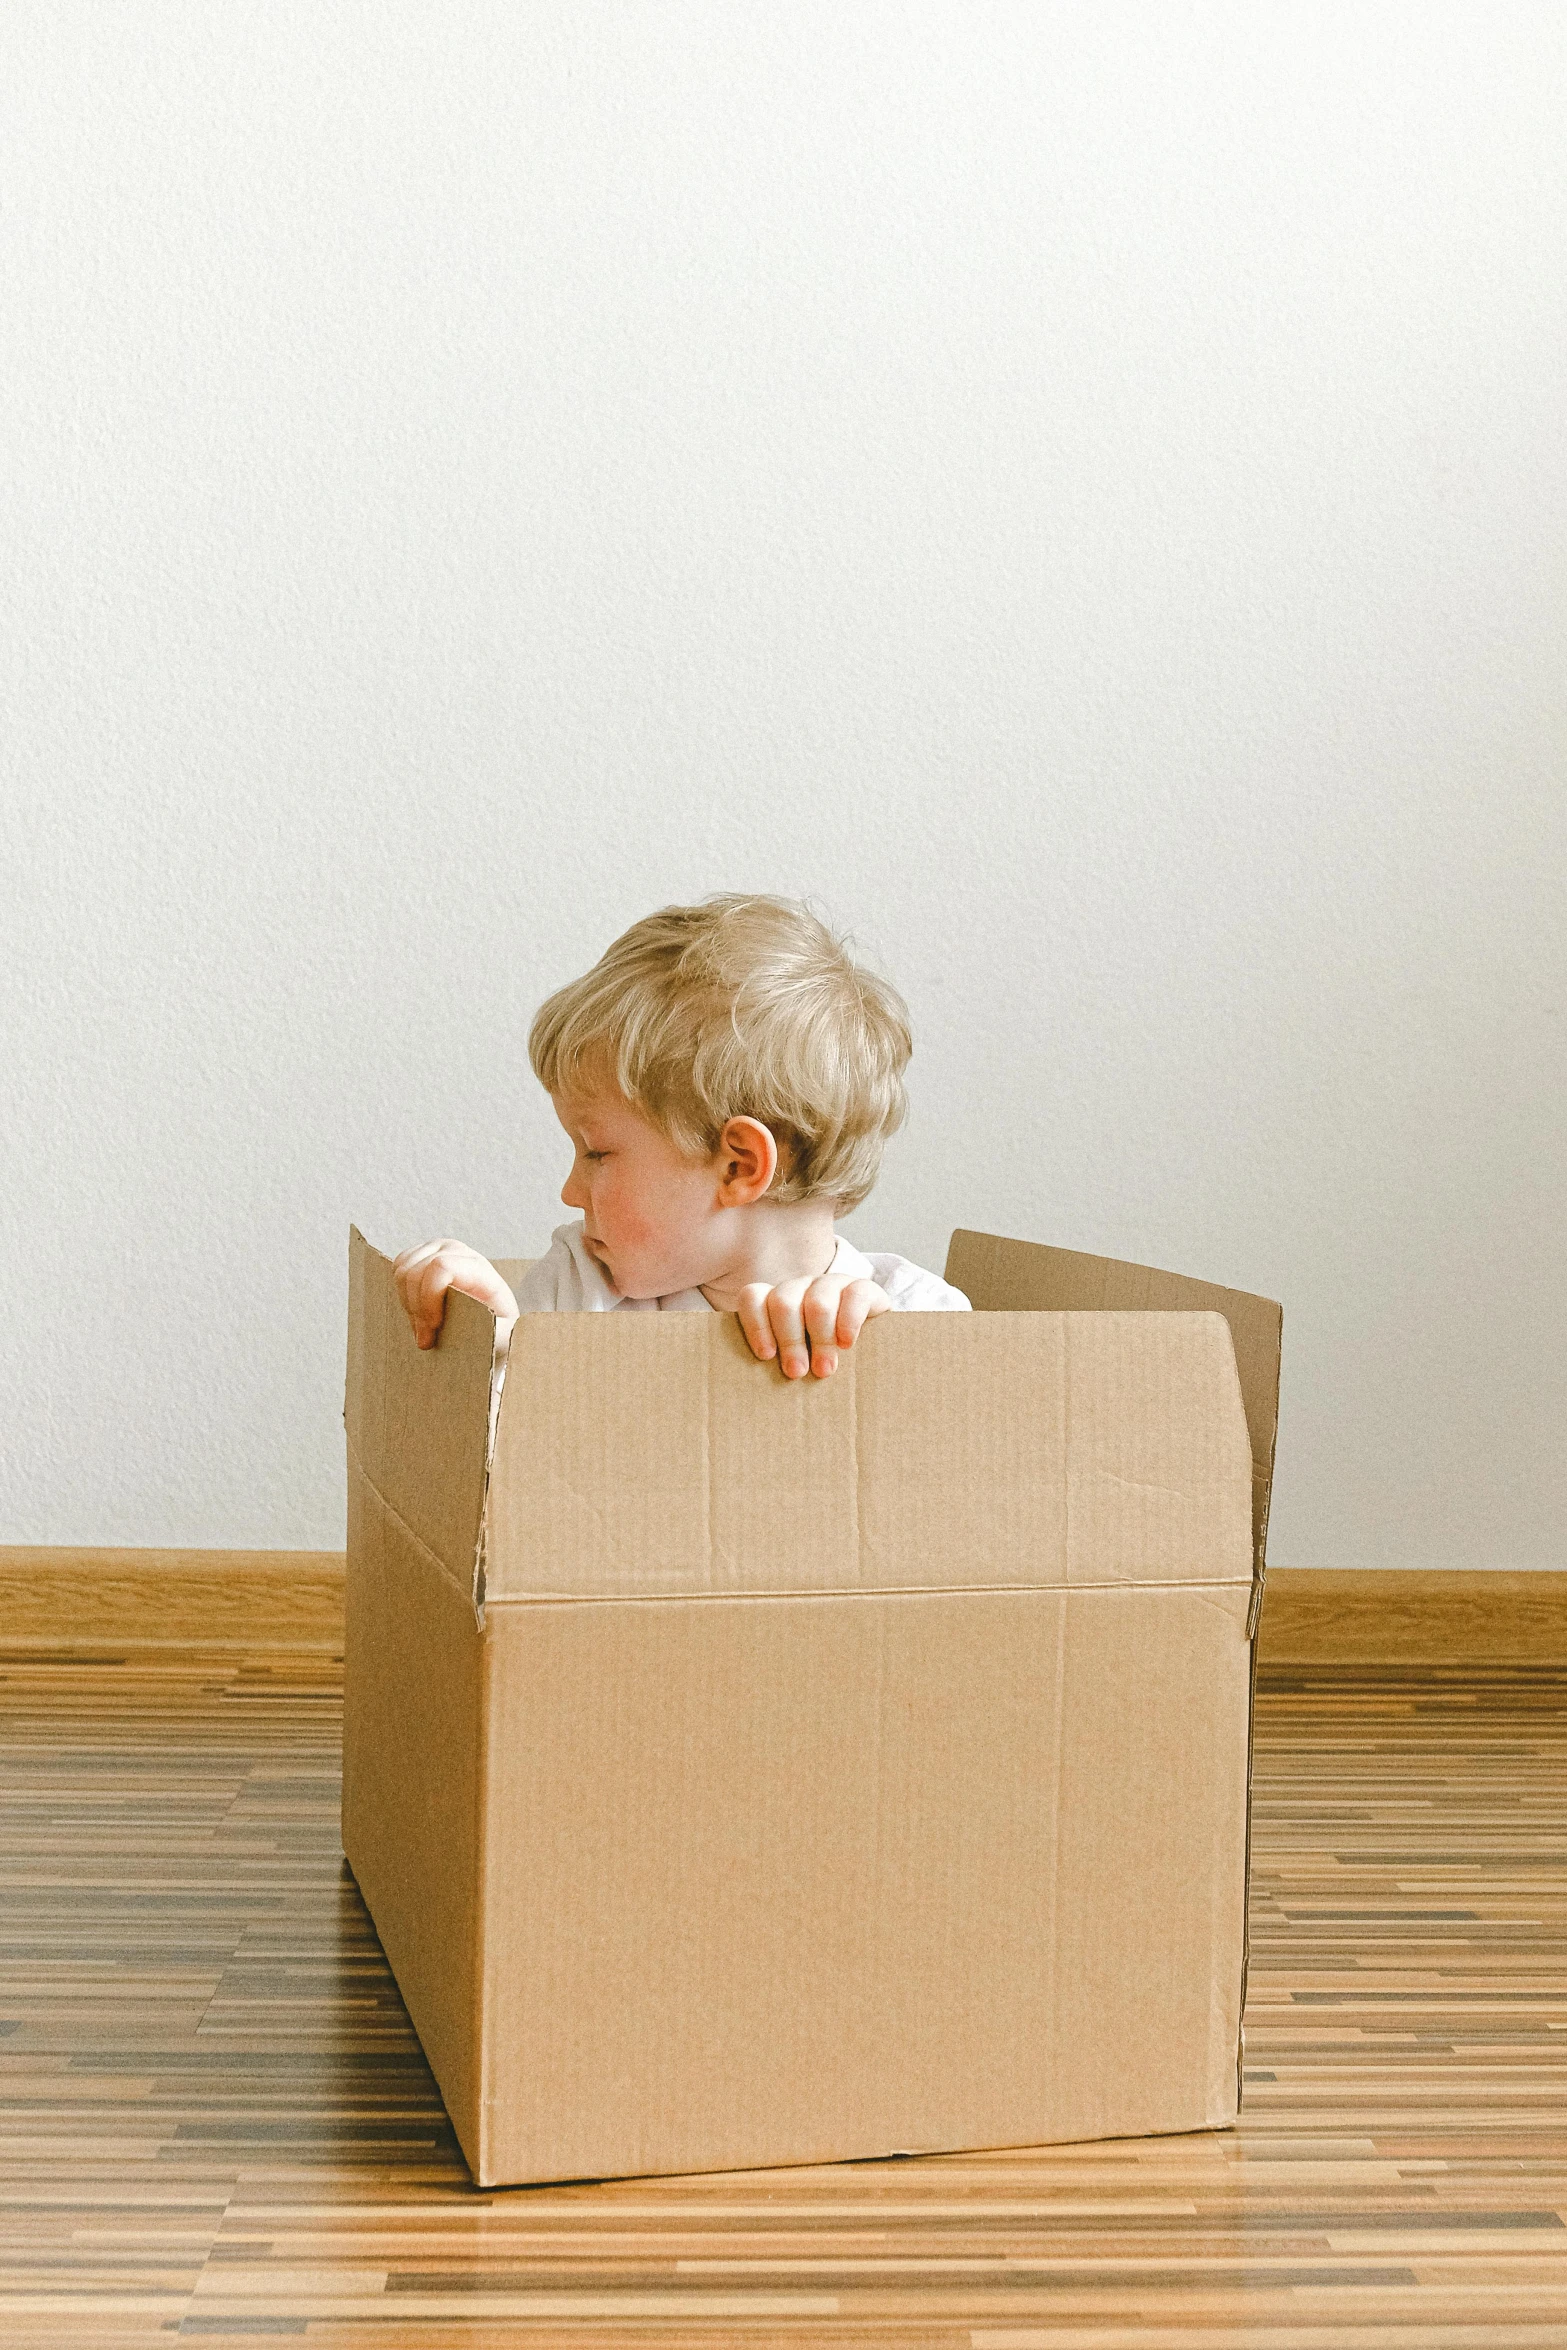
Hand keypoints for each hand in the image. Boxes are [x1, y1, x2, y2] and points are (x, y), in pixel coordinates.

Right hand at [393, 1239, 518, 1350]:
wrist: (492, 1316)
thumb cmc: (497, 1326)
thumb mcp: (504, 1335)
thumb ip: (497, 1332)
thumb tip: (480, 1329)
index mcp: (478, 1268)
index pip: (441, 1267)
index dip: (429, 1297)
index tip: (433, 1326)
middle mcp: (457, 1251)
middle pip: (416, 1271)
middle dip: (416, 1309)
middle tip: (425, 1337)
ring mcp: (437, 1249)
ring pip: (403, 1270)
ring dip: (408, 1303)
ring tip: (422, 1326)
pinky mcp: (422, 1254)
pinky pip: (398, 1266)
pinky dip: (401, 1293)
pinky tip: (417, 1311)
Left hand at [734, 1273, 889, 1379]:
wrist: (872, 1348)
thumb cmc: (821, 1359)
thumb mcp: (796, 1360)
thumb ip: (777, 1364)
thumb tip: (757, 1389)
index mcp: (777, 1300)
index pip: (753, 1297)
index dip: (756, 1325)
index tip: (767, 1355)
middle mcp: (801, 1288)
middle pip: (783, 1302)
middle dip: (789, 1341)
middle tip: (797, 1372)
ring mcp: (831, 1284)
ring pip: (817, 1302)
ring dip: (820, 1340)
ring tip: (824, 1370)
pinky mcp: (863, 1287)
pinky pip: (854, 1296)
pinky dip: (848, 1322)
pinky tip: (847, 1344)